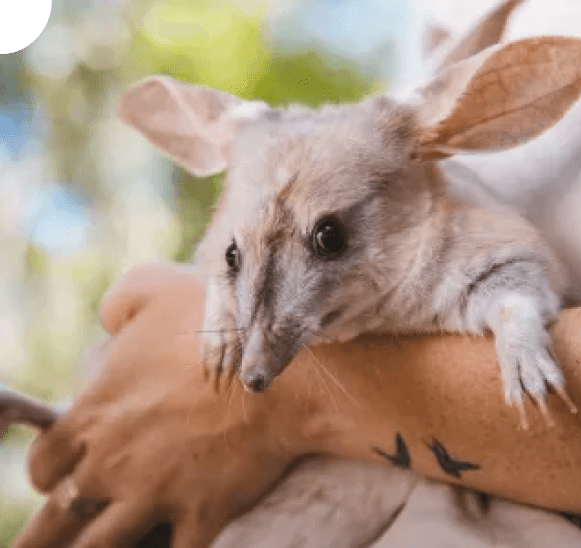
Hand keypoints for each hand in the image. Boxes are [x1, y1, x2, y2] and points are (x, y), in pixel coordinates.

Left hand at [14, 263, 294, 547]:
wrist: (284, 374)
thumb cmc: (220, 326)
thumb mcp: (157, 288)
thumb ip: (119, 302)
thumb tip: (107, 323)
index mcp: (95, 415)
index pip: (44, 466)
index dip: (52, 473)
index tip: (69, 475)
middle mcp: (112, 464)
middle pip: (57, 521)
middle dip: (52, 532)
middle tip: (56, 536)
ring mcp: (153, 496)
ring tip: (108, 547)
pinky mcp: (200, 517)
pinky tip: (172, 545)